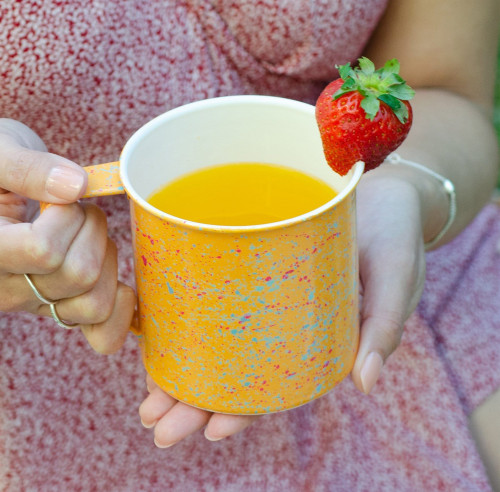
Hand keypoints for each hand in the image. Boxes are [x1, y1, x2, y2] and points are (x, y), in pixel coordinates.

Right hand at [0, 119, 134, 352]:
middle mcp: (6, 287)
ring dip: (107, 261)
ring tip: (87, 235)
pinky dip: (120, 312)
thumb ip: (27, 169)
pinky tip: (121, 286)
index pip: (43, 251)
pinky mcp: (58, 307)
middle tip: (78, 210)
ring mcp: (34, 302)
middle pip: (79, 275)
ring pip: (93, 303)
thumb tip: (76, 186)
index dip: (67, 218)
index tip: (60, 197)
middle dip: (93, 232)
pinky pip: (100, 331)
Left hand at [139, 168, 427, 445]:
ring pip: (218, 339)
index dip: (245, 412)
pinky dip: (191, 312)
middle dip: (194, 401)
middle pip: (235, 372)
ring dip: (181, 365)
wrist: (387, 192)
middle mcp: (286, 326)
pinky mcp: (255, 263)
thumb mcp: (398, 281)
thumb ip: (384, 327)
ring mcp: (267, 296)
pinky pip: (219, 295)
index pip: (278, 388)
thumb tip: (365, 382)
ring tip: (145, 389)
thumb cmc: (396, 237)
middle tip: (153, 419)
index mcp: (320, 342)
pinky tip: (161, 325)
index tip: (211, 432)